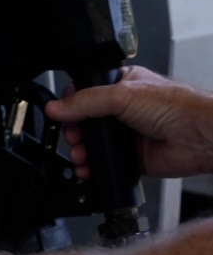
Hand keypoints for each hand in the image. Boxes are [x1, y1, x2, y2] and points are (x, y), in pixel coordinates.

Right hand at [44, 66, 212, 178]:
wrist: (199, 136)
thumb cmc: (176, 107)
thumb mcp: (121, 95)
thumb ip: (85, 102)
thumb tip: (56, 107)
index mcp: (121, 85)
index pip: (85, 93)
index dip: (70, 104)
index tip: (61, 114)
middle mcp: (122, 109)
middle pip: (84, 121)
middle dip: (73, 132)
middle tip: (73, 137)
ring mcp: (126, 134)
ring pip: (92, 144)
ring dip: (80, 152)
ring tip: (79, 155)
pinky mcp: (131, 157)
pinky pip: (104, 164)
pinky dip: (92, 169)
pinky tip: (87, 169)